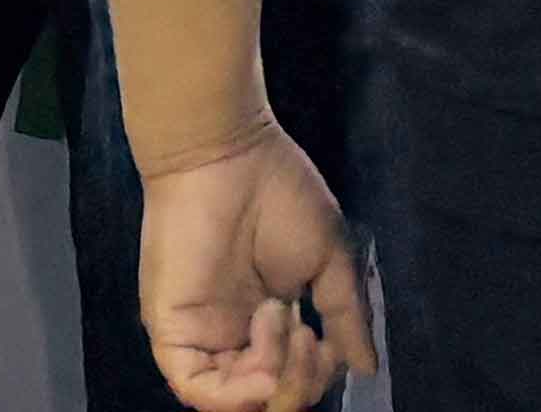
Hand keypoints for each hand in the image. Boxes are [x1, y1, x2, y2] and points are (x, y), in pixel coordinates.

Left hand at [141, 121, 375, 407]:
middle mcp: (232, 337)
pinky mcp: (173, 334)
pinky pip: (197, 389)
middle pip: (264, 398)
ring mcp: (201, 338)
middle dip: (301, 386)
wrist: (228, 153)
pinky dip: (236, 392)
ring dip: (276, 383)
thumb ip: (345, 316)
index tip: (331, 344)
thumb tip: (367, 365)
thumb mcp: (329, 259)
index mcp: (266, 321)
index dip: (317, 376)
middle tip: (313, 339)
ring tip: (290, 327)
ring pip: (234, 401)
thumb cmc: (278, 194)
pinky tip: (265, 358)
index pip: (291, 378)